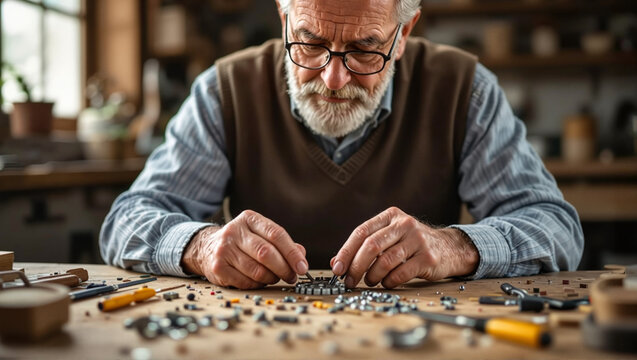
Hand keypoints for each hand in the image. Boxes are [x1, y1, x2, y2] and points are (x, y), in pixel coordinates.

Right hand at [181, 210, 308, 288]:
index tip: (303, 267)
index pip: (276, 234)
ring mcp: (224, 249)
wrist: (207, 248)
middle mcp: (234, 231)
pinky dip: (258, 284)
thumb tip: (301, 255)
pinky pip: (246, 282)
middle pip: (266, 253)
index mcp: (249, 219)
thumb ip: (283, 244)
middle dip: (284, 268)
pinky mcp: (218, 268)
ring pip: (257, 270)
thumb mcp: (261, 235)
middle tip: (292, 277)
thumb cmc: (242, 242)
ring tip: (275, 278)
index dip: (292, 253)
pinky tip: (260, 280)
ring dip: (272, 278)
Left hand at [330, 207, 478, 288]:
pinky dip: (388, 282)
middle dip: (356, 267)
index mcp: (391, 216)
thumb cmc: (411, 244)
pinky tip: (387, 282)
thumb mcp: (389, 238)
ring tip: (370, 281)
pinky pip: (400, 274)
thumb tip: (336, 263)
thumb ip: (364, 247)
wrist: (448, 248)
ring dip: (372, 276)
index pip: (361, 232)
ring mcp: (418, 240)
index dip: (346, 252)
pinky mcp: (428, 258)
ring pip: (385, 261)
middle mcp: (404, 224)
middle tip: (350, 281)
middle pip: (371, 246)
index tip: (337, 268)